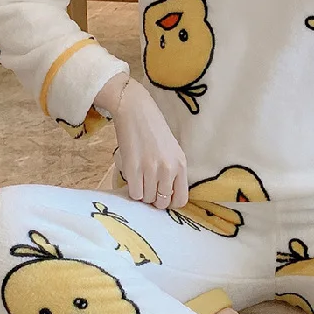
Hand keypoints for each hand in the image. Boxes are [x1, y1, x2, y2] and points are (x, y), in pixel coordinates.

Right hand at [95, 73, 188, 208]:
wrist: (136, 111)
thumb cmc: (154, 129)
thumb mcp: (173, 149)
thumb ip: (173, 171)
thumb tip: (167, 194)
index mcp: (181, 164)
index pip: (181, 199)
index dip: (170, 202)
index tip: (163, 196)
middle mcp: (168, 168)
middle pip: (161, 202)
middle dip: (154, 199)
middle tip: (149, 187)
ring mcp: (150, 169)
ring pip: (147, 199)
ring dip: (142, 193)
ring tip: (140, 178)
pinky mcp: (133, 168)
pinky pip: (134, 193)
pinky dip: (132, 189)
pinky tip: (133, 177)